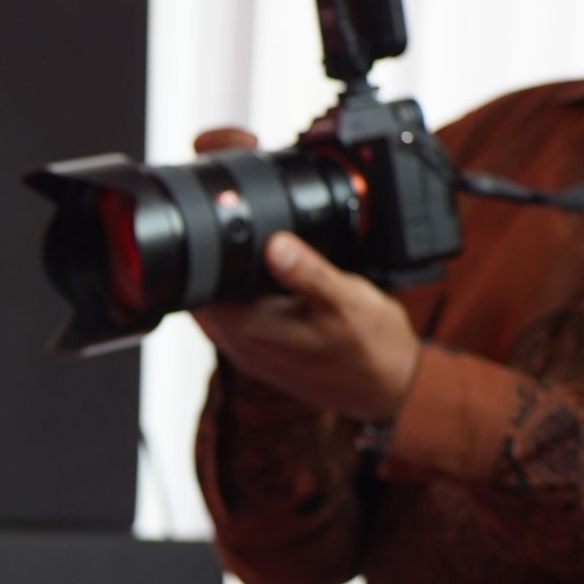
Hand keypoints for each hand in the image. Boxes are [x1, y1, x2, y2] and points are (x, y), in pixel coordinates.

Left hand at [187, 127, 423, 425]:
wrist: (388, 389)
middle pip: (199, 279)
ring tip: (245, 213)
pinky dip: (243, 269)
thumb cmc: (370, 351)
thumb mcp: (347, 303)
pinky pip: (238, 295)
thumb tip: (273, 243)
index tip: (210, 201)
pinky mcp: (261, 334)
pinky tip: (264, 247)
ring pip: (217, 286)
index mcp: (246, 330)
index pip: (195, 280)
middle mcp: (236, 337)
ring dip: (225, 253)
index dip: (196, 240)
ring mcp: (246, 337)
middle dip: (207, 239)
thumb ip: (309, 274)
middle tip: (230, 194)